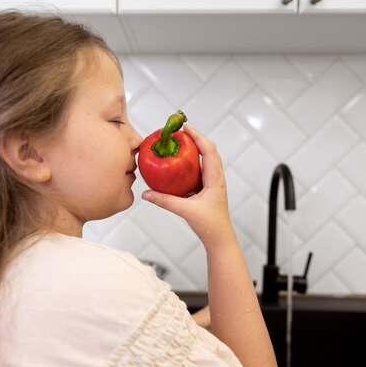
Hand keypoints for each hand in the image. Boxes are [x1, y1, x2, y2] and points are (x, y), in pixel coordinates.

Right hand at [141, 125, 234, 245]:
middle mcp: (217, 177)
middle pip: (209, 150)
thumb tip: (146, 194)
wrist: (219, 238)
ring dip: (196, 148)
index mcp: (215, 179)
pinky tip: (180, 164)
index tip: (185, 128)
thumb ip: (164, 201)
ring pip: (207, 159)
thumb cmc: (210, 225)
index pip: (209, 151)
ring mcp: (214, 182)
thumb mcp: (185, 211)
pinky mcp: (209, 188)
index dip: (198, 137)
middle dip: (196, 138)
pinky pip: (202, 169)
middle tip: (180, 132)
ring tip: (180, 143)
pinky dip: (193, 161)